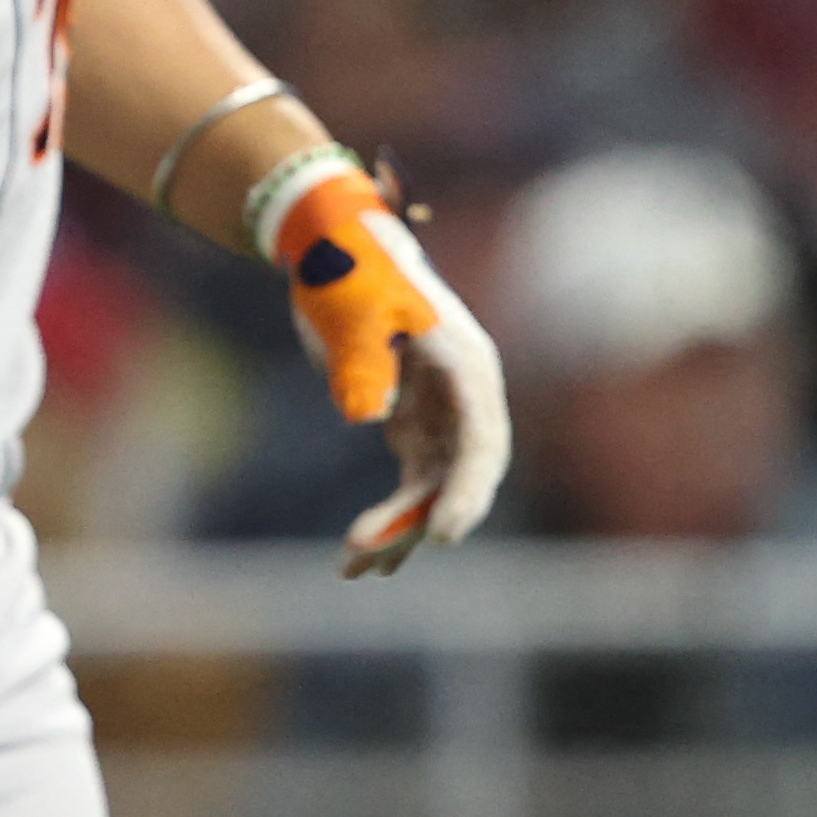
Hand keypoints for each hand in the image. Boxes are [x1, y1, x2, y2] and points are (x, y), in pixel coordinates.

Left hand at [260, 153, 512, 577]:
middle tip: (370, 557)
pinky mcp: (412, 425)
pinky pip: (411, 483)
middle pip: (458, 475)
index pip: (481, 440)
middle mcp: (466, 397)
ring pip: (434, 488)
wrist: (335, 248)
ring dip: (398, 530)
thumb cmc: (351, 272)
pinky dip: (389, 516)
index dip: (467, 491)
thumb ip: (364, 363)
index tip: (443, 534)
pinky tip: (363, 554)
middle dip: (418, 521)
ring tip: (352, 568)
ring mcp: (442, 414)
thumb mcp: (354, 311)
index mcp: (467, 366)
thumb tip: (372, 419)